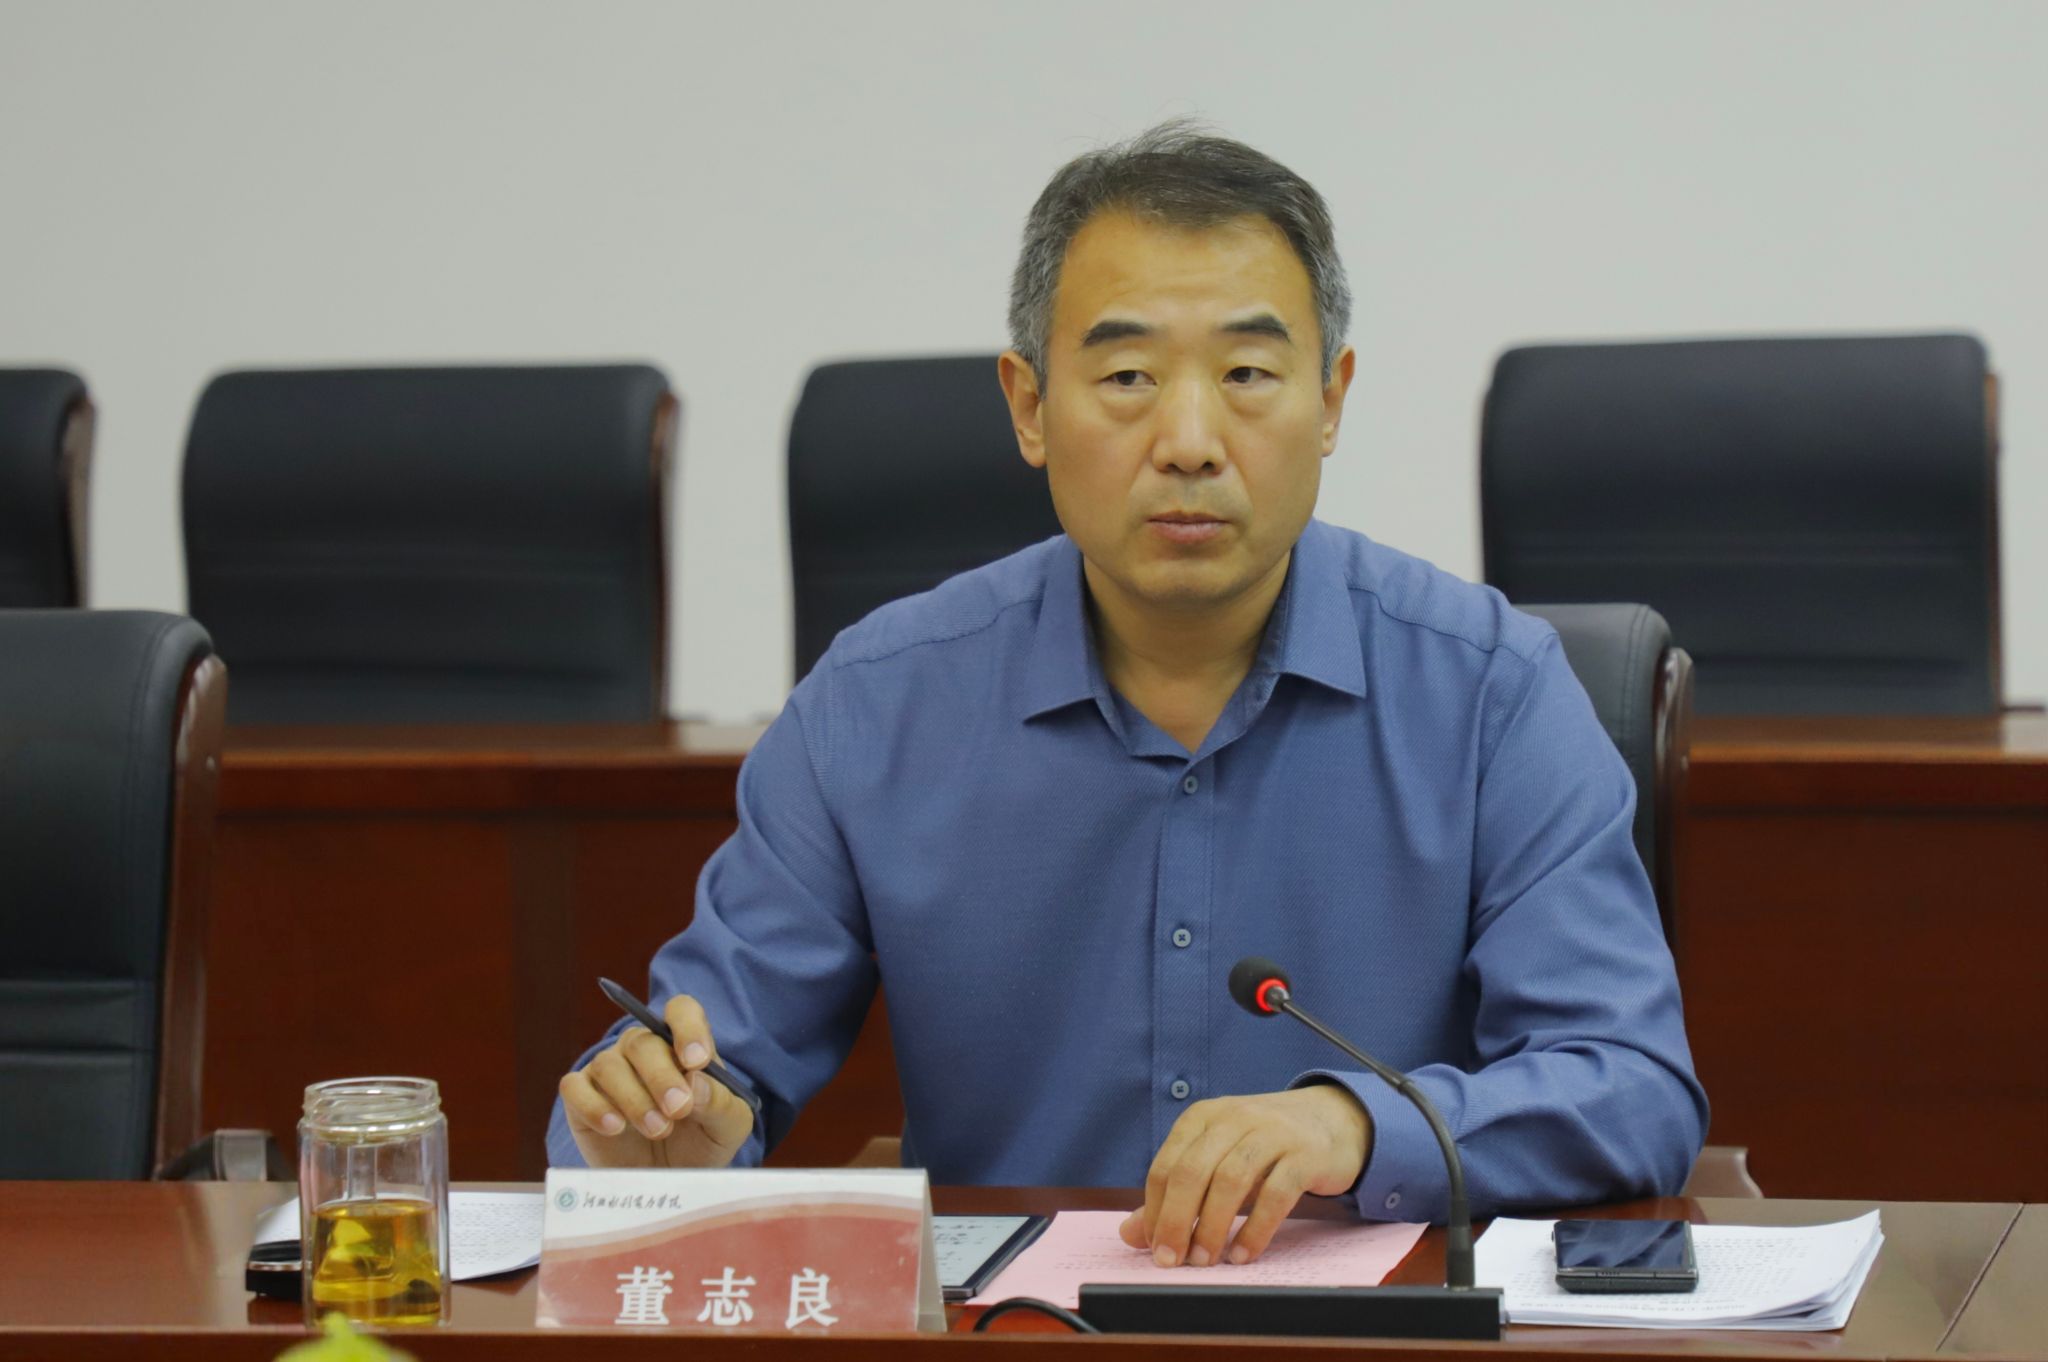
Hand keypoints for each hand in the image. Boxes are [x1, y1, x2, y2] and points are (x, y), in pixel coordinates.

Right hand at [558, 994, 755, 1167]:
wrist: (666, 1184)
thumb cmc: (700, 1144)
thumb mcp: (727, 1127)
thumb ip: (720, 1102)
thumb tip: (696, 1081)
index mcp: (682, 1045)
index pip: (681, 1011)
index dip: (688, 1028)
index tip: (697, 1061)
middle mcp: (642, 1050)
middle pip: (642, 1041)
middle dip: (662, 1076)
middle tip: (678, 1109)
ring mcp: (609, 1070)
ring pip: (608, 1064)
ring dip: (634, 1098)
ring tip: (658, 1130)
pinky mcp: (580, 1096)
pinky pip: (575, 1087)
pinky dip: (594, 1106)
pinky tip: (615, 1128)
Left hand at [1120, 1085, 1370, 1266]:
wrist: (1332, 1120)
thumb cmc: (1264, 1146)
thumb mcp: (1217, 1160)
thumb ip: (1175, 1195)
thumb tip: (1130, 1235)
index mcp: (1203, 1117)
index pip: (1166, 1166)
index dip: (1155, 1211)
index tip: (1154, 1249)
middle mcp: (1234, 1118)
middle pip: (1192, 1172)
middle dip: (1177, 1221)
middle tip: (1172, 1261)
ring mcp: (1272, 1133)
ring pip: (1231, 1181)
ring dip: (1213, 1227)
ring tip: (1205, 1261)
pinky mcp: (1305, 1155)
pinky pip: (1275, 1194)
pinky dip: (1255, 1229)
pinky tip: (1243, 1254)